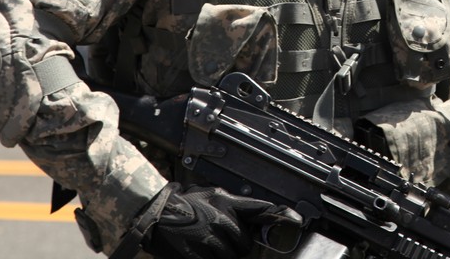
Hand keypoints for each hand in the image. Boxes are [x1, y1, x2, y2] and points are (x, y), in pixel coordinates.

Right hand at [142, 183, 301, 258]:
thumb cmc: (181, 204)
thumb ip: (231, 205)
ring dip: (224, 255)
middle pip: (244, 243)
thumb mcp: (210, 195)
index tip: (295, 219)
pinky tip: (202, 252)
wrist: (153, 214)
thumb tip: (249, 217)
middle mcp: (221, 220)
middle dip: (236, 245)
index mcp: (225, 202)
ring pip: (232, 256)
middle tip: (221, 241)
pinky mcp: (199, 255)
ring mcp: (210, 239)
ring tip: (208, 246)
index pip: (260, 209)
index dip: (280, 215)